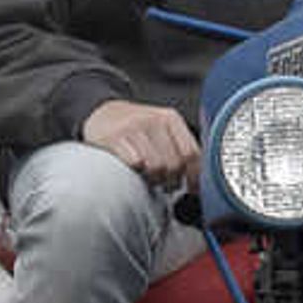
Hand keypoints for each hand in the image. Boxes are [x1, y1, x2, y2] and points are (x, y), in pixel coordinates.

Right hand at [80, 98, 200, 184]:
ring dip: (154, 179)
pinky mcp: (114, 137)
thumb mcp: (163, 129)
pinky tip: (135, 169)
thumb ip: (181, 148)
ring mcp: (134, 128)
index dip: (195, 176)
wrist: (103, 113)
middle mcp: (154, 120)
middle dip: (172, 180)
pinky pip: (135, 163)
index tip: (192, 188)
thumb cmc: (137, 128)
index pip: (192, 153)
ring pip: (156, 166)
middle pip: (175, 163)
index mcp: (171, 118)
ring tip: (150, 177)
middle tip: (165, 183)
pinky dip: (137, 171)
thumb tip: (200, 181)